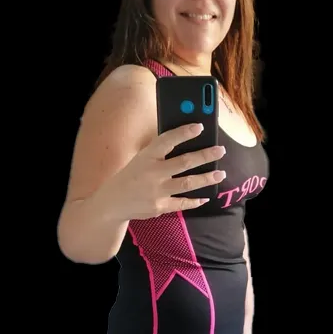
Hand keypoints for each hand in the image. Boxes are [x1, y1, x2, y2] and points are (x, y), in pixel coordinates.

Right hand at [104, 122, 226, 220]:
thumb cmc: (131, 176)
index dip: (184, 133)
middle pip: (184, 162)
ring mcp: (157, 191)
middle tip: (220, 150)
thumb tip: (186, 140)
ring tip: (220, 173)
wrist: (112, 203)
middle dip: (205, 156)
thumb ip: (159, 151)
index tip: (200, 127)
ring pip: (187, 183)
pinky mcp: (160, 207)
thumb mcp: (140, 159)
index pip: (167, 140)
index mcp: (146, 156)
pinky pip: (182, 203)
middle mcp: (152, 173)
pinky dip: (195, 201)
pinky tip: (206, 196)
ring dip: (206, 178)